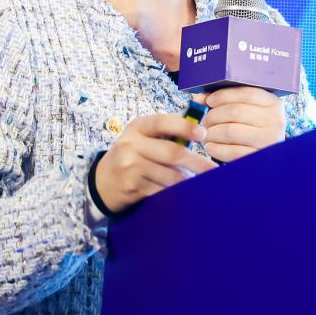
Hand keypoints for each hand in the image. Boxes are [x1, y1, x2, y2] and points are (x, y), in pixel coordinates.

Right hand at [93, 113, 217, 213]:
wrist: (102, 181)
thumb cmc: (132, 155)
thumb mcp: (142, 137)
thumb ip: (166, 134)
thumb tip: (201, 134)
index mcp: (137, 127)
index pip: (163, 122)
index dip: (185, 127)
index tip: (203, 134)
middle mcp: (131, 144)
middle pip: (172, 153)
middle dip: (197, 162)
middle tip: (213, 169)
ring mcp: (129, 167)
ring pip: (169, 175)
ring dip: (186, 180)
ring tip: (194, 180)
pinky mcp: (131, 187)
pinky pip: (161, 190)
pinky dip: (174, 192)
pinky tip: (180, 192)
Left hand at [194, 86, 286, 162]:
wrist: (268, 157)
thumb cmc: (252, 128)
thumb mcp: (247, 110)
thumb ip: (225, 100)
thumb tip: (199, 99)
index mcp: (273, 103)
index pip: (246, 93)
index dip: (223, 95)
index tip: (209, 100)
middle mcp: (275, 121)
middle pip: (235, 112)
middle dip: (213, 115)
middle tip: (204, 121)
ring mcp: (268, 140)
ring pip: (230, 131)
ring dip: (212, 132)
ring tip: (206, 134)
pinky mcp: (258, 156)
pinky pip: (232, 152)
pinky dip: (216, 149)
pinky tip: (210, 146)